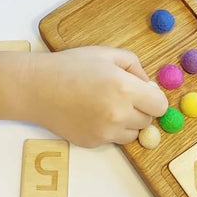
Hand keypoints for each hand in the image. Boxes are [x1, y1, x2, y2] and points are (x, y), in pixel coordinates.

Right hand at [26, 47, 167, 147]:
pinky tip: (91, 113)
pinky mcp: (93, 143)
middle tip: (121, 95)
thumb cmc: (70, 66)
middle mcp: (118, 114)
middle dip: (141, 108)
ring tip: (106, 104)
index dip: (154, 97)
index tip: (144, 91)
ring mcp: (105, 132)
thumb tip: (148, 84)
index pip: (160, 105)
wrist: (37, 87)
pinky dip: (109, 129)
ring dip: (127, 121)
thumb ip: (134, 65)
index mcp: (125, 89)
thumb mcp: (106, 53)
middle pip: (148, 120)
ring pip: (132, 133)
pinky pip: (113, 139)